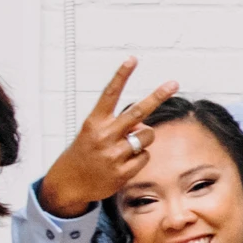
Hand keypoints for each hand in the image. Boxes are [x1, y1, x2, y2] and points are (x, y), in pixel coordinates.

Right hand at [33, 58, 184, 218]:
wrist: (69, 183)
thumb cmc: (85, 152)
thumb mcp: (94, 133)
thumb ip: (119, 125)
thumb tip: (143, 126)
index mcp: (94, 122)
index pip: (110, 94)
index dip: (121, 75)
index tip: (132, 59)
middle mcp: (104, 135)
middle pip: (138, 112)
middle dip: (158, 96)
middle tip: (173, 82)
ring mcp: (114, 154)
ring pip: (147, 136)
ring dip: (144, 138)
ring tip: (126, 147)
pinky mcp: (122, 172)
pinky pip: (145, 156)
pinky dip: (139, 157)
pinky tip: (123, 163)